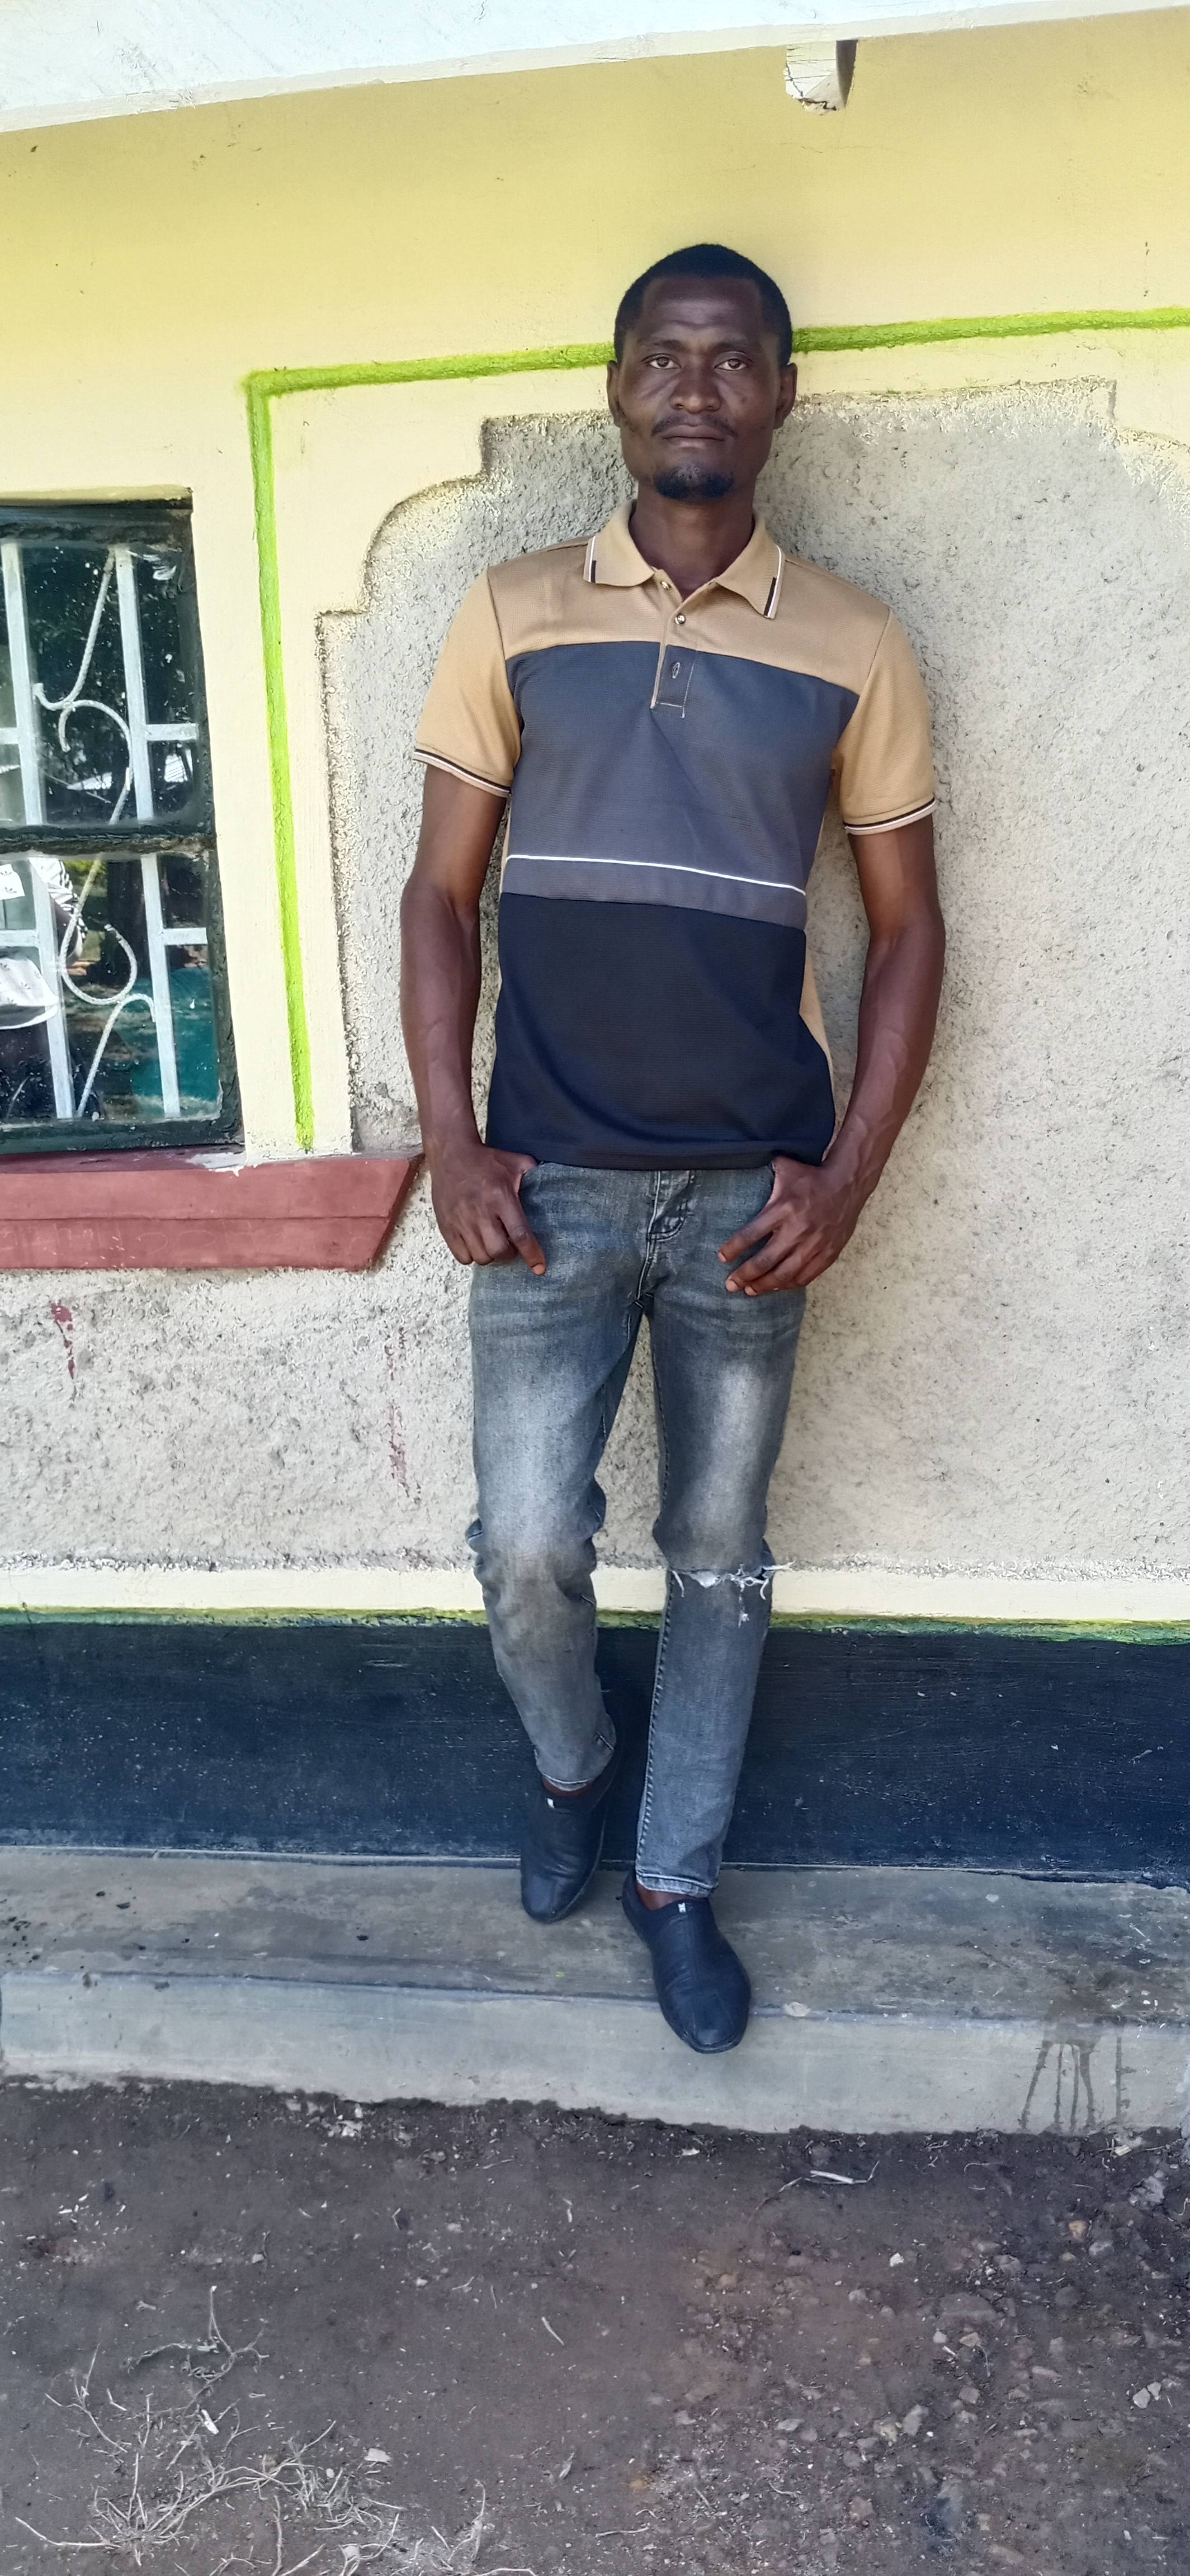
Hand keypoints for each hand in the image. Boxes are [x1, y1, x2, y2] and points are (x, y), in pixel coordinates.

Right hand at [429, 1139, 544, 1272]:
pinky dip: (472, 1256)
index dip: (532, 1254)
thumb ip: (535, 1175)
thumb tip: (554, 1187)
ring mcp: (461, 1221)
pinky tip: (476, 1244)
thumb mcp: (516, 1162)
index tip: (539, 1268)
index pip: (520, 1234)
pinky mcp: (446, 1226)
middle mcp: (480, 1211)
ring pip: (480, 1256)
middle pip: (499, 1250)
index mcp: (501, 1197)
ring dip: (491, 1255)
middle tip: (510, 1245)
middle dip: (509, 1254)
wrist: (451, 1154)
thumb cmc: (486, 1160)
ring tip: (492, 1243)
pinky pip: (462, 1257)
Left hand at [718, 1155, 862, 1293]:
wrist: (848, 1184)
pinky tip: (775, 1287)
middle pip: (765, 1261)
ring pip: (784, 1275)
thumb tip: (739, 1159)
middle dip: (744, 1276)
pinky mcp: (828, 1254)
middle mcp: (798, 1230)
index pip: (751, 1234)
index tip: (722, 1258)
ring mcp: (814, 1245)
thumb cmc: (811, 1176)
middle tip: (729, 1284)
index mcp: (783, 1208)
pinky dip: (788, 1285)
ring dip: (763, 1286)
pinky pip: (805, 1277)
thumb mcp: (785, 1168)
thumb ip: (762, 1170)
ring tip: (749, 1291)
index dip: (734, 1249)